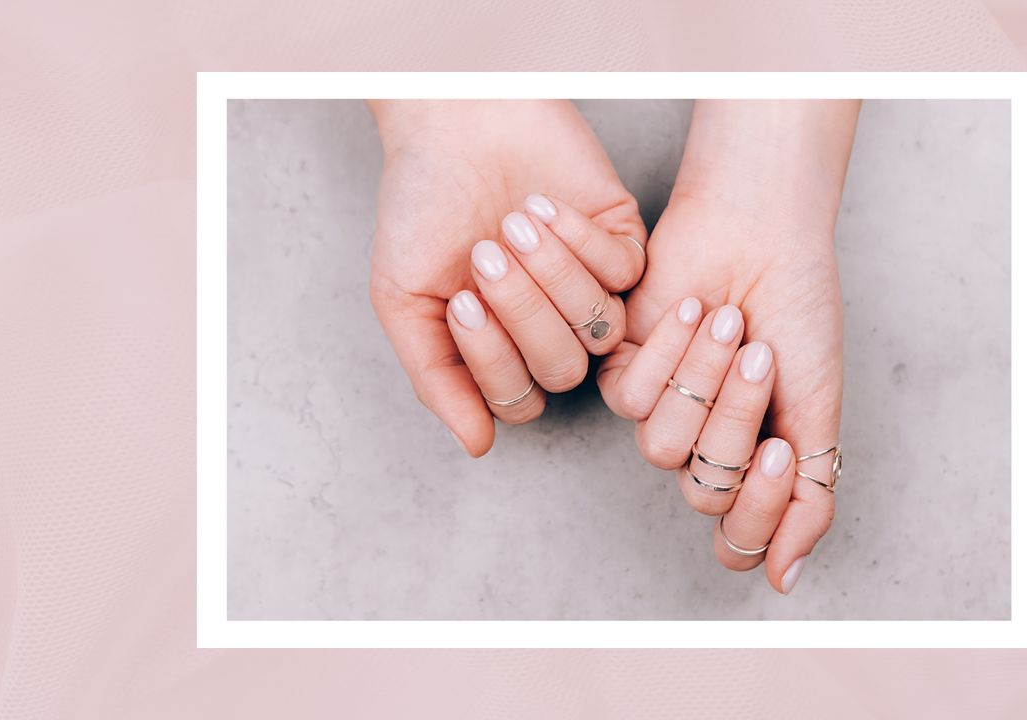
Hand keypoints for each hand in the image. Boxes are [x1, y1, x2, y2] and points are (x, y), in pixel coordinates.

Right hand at [368, 100, 646, 456]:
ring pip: (599, 327)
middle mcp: (550, 329)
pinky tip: (540, 205)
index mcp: (500, 351)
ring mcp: (591, 290)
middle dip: (523, 312)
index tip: (459, 301)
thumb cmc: (421, 208)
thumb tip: (478, 447)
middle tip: (484, 254)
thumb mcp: (404, 299)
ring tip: (512, 224)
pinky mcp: (622, 243)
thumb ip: (436, 378)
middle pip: (563, 369)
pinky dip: (580, 240)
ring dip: (553, 276)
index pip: (519, 400)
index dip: (493, 360)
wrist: (453, 123)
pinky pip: (622, 274)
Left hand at [601, 100, 859, 592]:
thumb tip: (784, 580)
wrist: (763, 233)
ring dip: (705, 381)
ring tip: (731, 324)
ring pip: (664, 449)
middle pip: (703, 491)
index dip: (759, 508)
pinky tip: (695, 308)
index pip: (736, 536)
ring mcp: (661, 413)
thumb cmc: (797, 312)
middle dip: (736, 422)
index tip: (784, 448)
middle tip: (761, 359)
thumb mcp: (819, 409)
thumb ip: (809, 496)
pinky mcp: (621, 372)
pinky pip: (631, 398)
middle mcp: (703, 447)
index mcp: (752, 463)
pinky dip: (671, 349)